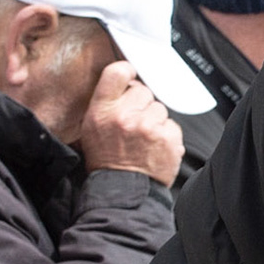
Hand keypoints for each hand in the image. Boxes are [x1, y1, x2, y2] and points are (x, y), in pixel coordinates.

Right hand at [78, 61, 183, 185]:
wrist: (124, 192)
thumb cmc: (107, 161)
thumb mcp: (91, 129)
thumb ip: (106, 103)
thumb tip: (126, 81)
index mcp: (101, 111)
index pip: (117, 73)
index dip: (127, 71)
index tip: (130, 77)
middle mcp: (124, 116)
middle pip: (143, 90)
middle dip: (141, 104)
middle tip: (134, 124)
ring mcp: (148, 127)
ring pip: (159, 108)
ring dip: (155, 121)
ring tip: (144, 139)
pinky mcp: (168, 138)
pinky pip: (172, 125)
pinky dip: (166, 135)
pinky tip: (155, 148)